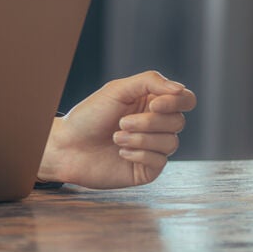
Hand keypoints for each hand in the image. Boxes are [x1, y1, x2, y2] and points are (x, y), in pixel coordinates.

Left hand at [38, 71, 195, 188]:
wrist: (67, 146)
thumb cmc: (90, 116)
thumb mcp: (118, 90)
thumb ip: (150, 82)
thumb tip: (180, 89)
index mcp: (152, 103)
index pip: (185, 99)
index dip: (176, 102)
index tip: (154, 105)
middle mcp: (157, 125)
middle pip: (178, 121)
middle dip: (149, 122)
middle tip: (122, 122)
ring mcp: (153, 148)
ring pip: (171, 142)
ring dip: (141, 139)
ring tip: (116, 137)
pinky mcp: (147, 169)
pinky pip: (160, 161)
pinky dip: (139, 154)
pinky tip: (120, 152)